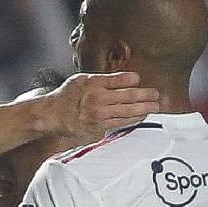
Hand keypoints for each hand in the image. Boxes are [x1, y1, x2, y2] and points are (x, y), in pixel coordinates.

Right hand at [42, 72, 160, 137]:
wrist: (51, 114)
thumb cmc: (66, 96)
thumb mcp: (81, 79)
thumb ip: (101, 79)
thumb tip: (122, 80)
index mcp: (94, 83)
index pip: (120, 79)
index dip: (133, 79)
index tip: (139, 79)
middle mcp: (98, 98)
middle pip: (128, 96)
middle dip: (145, 95)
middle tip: (156, 95)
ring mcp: (99, 114)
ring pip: (127, 111)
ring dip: (144, 109)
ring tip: (154, 107)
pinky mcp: (98, 127)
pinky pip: (120, 123)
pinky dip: (132, 119)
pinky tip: (140, 116)